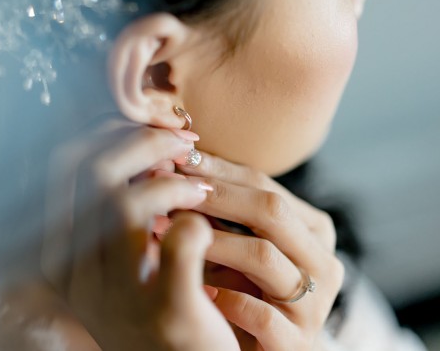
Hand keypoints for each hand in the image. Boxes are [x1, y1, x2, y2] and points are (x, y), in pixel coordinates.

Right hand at [41, 120, 241, 350]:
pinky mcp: (165, 313)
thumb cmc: (147, 307)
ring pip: (125, 204)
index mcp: (58, 254)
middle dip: (141, 142)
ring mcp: (117, 296)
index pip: (62, 166)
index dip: (105, 132)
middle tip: (181, 142)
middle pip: (90, 174)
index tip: (145, 125)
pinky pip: (178, 244)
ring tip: (199, 187)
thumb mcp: (111, 260)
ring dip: (170, 181)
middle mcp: (76, 275)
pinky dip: (195, 222)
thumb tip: (137, 141)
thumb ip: (109, 208)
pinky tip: (205, 224)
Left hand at [172, 151, 344, 350]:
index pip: (263, 184)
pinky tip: (198, 289)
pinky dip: (227, 300)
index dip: (216, 168)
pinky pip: (262, 315)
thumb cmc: (239, 289)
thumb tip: (173, 160)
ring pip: (263, 257)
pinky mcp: (298, 343)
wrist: (253, 348)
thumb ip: (216, 209)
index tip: (173, 157)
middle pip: (270, 211)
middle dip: (213, 194)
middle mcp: (323, 261)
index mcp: (312, 229)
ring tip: (166, 232)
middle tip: (166, 186)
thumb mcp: (232, 243)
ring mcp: (315, 305)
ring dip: (210, 241)